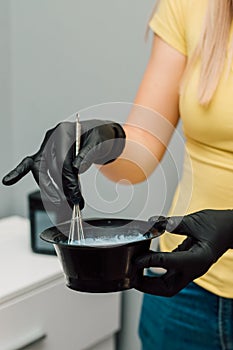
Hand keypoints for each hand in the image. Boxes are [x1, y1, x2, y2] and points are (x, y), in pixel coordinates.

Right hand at [2, 120, 124, 207]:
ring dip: (48, 189)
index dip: (68, 181)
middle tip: (70, 202)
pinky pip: (29, 164)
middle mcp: (52, 138)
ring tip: (60, 204)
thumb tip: (76, 169)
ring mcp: (46, 146)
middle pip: (47, 167)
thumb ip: (87, 155)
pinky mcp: (45, 154)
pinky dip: (18, 172)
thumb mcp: (99, 143)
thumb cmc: (99, 136)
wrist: (100, 133)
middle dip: (57, 188)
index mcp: (64, 131)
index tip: (76, 196)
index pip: (61, 160)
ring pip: (40, 170)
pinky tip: (8, 180)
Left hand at [135, 209, 232, 296]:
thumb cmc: (218, 224)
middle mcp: (194, 268)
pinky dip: (156, 272)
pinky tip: (146, 264)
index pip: (168, 263)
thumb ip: (173, 223)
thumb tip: (153, 223)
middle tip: (131, 278)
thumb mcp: (195, 221)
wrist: (231, 228)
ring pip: (168, 284)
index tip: (136, 260)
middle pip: (168, 288)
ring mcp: (191, 269)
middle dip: (147, 286)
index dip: (149, 262)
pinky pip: (170, 274)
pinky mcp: (188, 265)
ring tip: (134, 275)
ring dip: (150, 282)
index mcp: (198, 258)